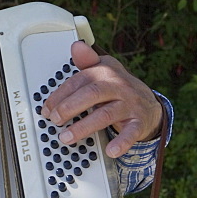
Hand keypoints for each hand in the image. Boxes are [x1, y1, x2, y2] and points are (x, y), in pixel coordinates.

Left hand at [42, 41, 162, 158]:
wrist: (149, 105)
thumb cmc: (118, 88)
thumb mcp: (103, 71)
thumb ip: (87, 62)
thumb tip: (76, 47)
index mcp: (106, 72)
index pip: (80, 80)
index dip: (60, 95)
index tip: (47, 109)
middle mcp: (118, 86)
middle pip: (92, 93)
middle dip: (70, 107)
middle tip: (54, 120)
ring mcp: (130, 104)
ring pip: (106, 114)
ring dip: (84, 127)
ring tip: (67, 137)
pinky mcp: (139, 122)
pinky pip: (131, 132)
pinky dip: (121, 142)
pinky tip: (110, 150)